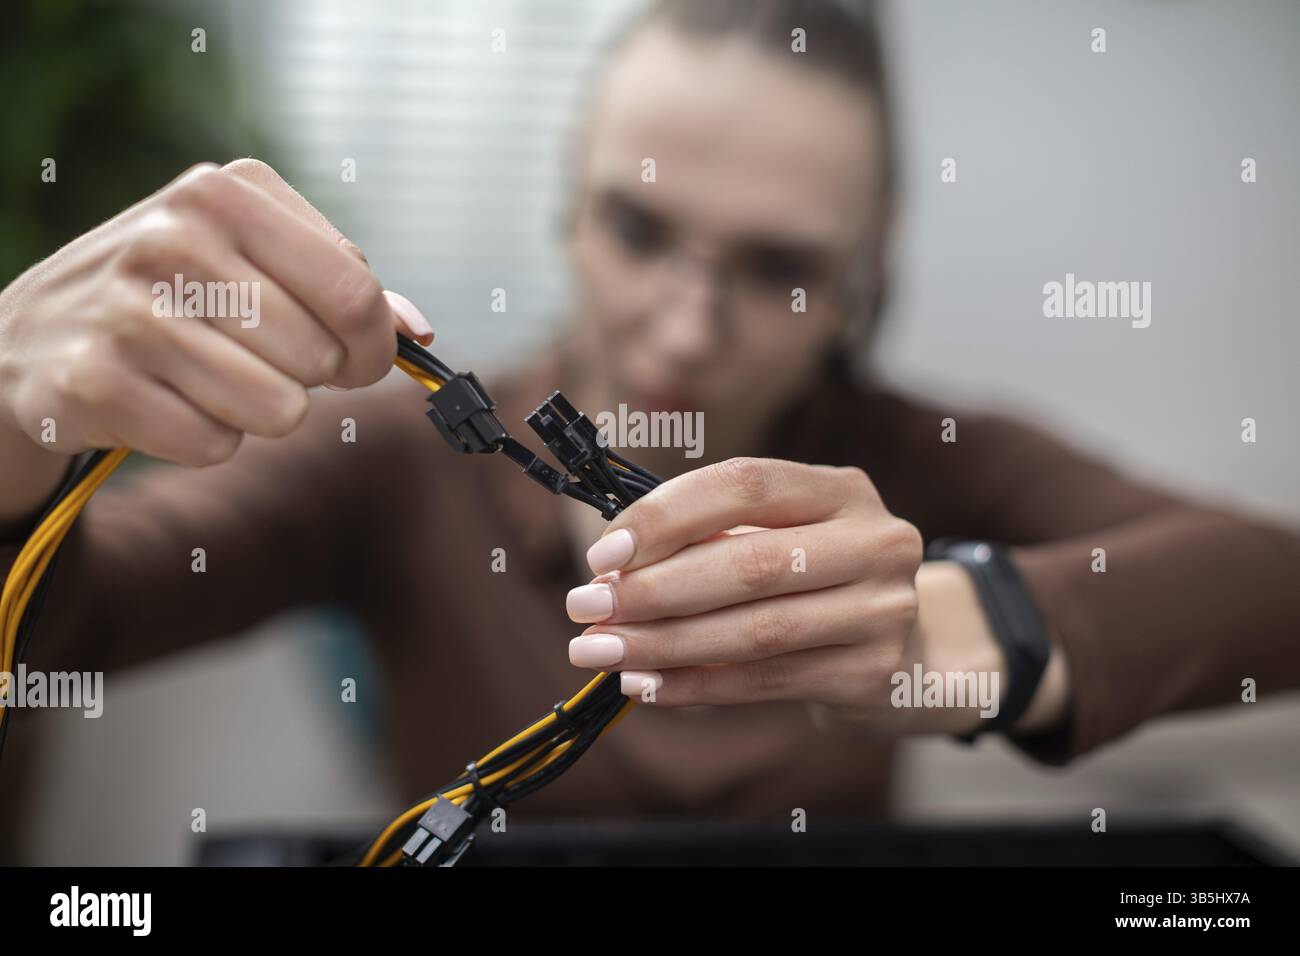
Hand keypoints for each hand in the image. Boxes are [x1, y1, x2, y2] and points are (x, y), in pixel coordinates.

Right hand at [0, 159, 431, 521]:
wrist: (30, 339)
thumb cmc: (172, 297)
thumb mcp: (250, 259)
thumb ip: (342, 287)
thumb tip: (418, 333)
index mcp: (226, 192)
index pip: (357, 292)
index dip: (372, 347)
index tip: (356, 360)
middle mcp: (173, 235)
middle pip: (321, 357)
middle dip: (307, 378)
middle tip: (254, 360)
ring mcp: (128, 307)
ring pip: (279, 410)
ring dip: (255, 411)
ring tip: (201, 376)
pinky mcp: (96, 380)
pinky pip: (217, 445)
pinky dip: (203, 438)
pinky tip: (161, 400)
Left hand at [565, 457, 934, 733]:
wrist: (906, 656)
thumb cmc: (814, 584)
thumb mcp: (779, 540)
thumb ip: (712, 542)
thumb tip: (611, 569)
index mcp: (842, 490)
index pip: (745, 484)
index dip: (667, 515)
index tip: (603, 551)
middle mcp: (876, 541)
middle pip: (749, 562)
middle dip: (653, 587)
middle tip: (586, 606)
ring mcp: (883, 610)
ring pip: (755, 629)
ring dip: (663, 642)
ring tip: (601, 650)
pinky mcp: (872, 673)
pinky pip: (765, 681)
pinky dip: (696, 684)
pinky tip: (646, 685)